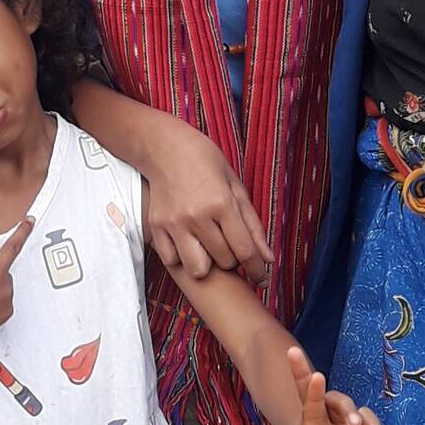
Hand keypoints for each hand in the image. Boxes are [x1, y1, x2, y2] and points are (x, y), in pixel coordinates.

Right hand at [144, 119, 270, 282]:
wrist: (165, 148)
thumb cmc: (206, 163)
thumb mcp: (236, 188)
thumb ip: (253, 226)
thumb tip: (268, 259)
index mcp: (222, 203)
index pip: (245, 250)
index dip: (258, 269)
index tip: (262, 277)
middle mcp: (197, 216)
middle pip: (225, 261)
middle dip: (233, 259)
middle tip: (230, 245)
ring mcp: (174, 223)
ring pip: (198, 268)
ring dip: (208, 264)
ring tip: (208, 249)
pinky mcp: (156, 226)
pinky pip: (172, 260)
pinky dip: (182, 257)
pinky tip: (188, 244)